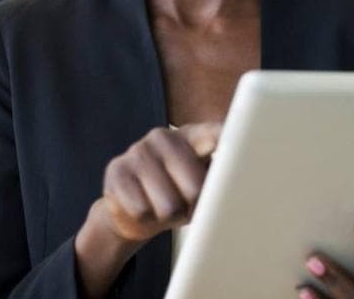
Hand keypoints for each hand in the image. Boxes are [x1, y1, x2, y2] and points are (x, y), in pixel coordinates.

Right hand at [75, 123, 221, 297]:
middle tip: (189, 207)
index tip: (237, 139)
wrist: (137, 210)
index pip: (213, 134)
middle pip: (195, 189)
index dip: (225, 139)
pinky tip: (144, 208)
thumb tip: (234, 188)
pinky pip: (141, 211)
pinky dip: (147, 219)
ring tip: (166, 208)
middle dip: (195, 208)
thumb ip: (218, 179)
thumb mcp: (202, 185)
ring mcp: (137, 151)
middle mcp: (164, 136)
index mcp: (193, 136)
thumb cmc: (180, 196)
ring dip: (170, 216)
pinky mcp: (116, 171)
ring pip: (167, 206)